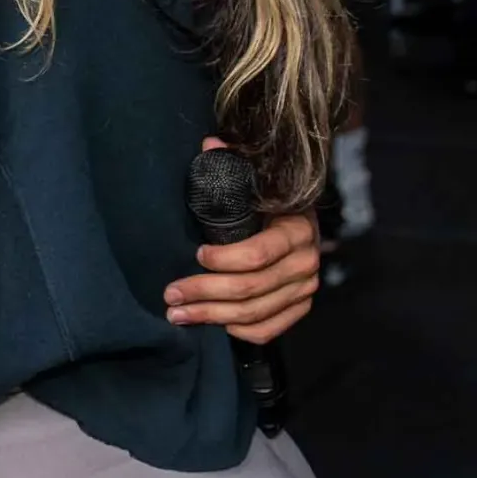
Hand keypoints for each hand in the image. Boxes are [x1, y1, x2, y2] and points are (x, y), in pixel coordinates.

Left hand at [164, 139, 319, 343]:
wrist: (298, 218)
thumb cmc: (266, 197)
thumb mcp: (254, 178)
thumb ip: (231, 162)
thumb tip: (210, 145)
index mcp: (295, 228)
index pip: (257, 254)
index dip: (223, 260)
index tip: (195, 255)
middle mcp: (306, 261)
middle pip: (251, 288)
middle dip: (205, 294)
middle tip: (170, 296)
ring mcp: (305, 288)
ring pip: (255, 313)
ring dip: (212, 317)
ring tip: (177, 314)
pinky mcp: (300, 306)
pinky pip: (269, 329)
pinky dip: (240, 331)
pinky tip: (214, 326)